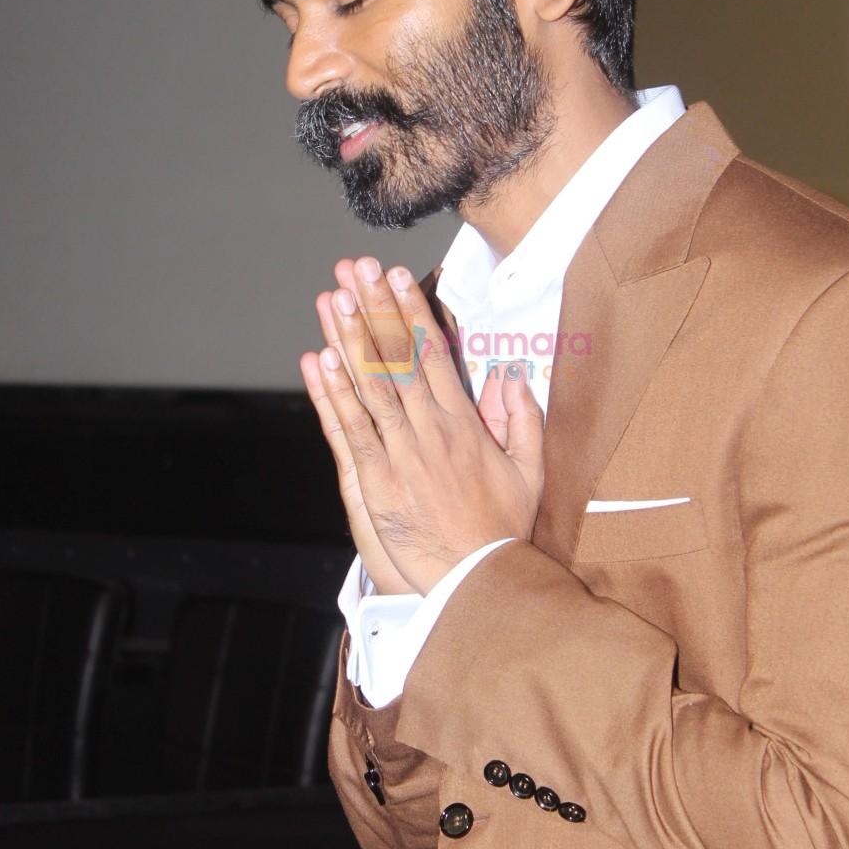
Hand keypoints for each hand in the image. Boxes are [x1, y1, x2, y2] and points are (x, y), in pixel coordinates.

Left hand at [299, 255, 544, 594]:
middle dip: (376, 310)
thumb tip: (512, 378)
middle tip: (357, 269)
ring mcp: (399, 453)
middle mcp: (429, 430)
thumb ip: (522, 420)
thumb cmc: (502, 530)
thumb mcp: (530, 471)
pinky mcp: (375, 481)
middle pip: (397, 359)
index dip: (412, 313)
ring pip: (370, 386)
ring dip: (350, 340)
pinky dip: (333, 395)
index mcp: (464, 424)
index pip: (433, 355)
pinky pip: (350, 430)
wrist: (477, 579)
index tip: (398, 278)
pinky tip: (319, 361)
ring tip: (335, 299)